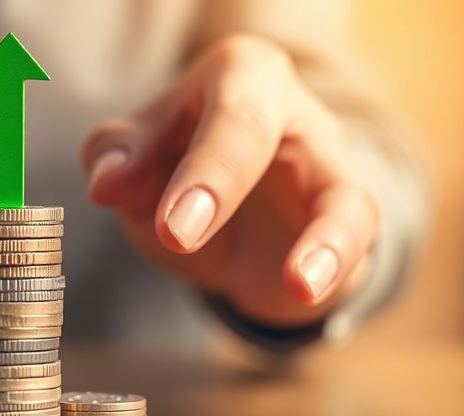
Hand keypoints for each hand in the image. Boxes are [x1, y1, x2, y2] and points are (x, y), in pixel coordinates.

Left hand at [82, 35, 378, 325]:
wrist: (234, 208)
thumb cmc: (180, 165)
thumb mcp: (139, 158)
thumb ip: (118, 158)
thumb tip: (108, 181)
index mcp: (235, 75)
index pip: (222, 111)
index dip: (197, 171)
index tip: (170, 228)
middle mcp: (289, 107)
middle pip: (259, 131)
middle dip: (218, 182)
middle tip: (178, 238)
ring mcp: (329, 163)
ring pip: (341, 195)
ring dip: (325, 241)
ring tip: (300, 285)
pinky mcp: (349, 217)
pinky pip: (354, 240)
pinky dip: (334, 267)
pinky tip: (305, 292)